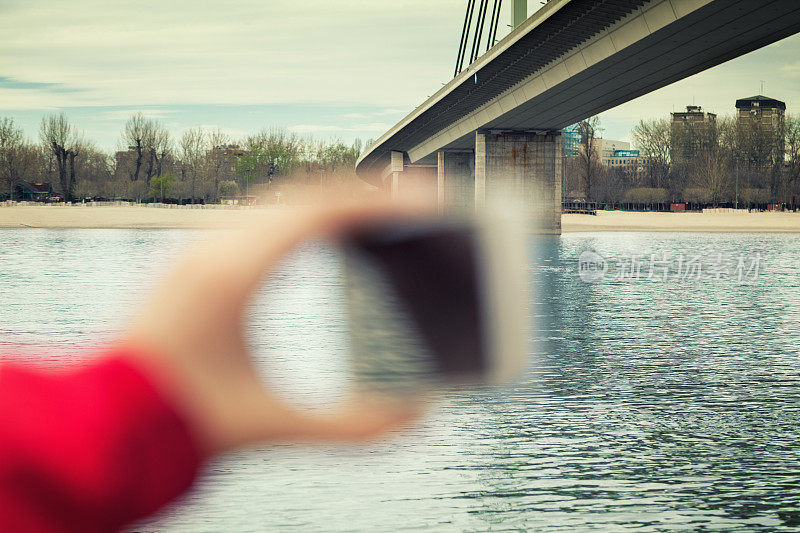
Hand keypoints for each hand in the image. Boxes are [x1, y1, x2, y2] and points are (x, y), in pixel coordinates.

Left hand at [121, 200, 428, 456]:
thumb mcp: (270, 423)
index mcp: (233, 276)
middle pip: (303, 194)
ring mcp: (197, 250)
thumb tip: (412, 415)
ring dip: (331, 198)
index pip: (320, 213)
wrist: (99, 424)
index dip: (380, 202)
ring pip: (277, 199)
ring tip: (376, 211)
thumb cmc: (173, 421)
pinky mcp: (191, 261)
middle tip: (413, 200)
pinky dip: (300, 212)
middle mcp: (212, 249)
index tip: (423, 200)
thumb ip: (348, 426)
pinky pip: (257, 215)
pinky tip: (320, 233)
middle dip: (364, 192)